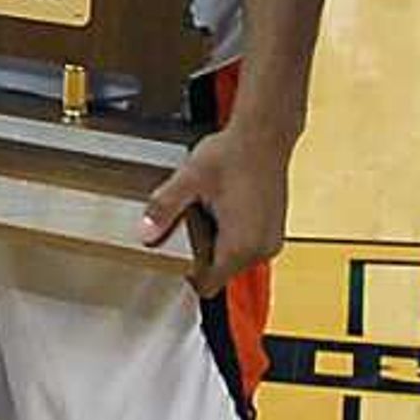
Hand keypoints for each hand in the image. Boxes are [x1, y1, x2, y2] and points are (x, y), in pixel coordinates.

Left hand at [139, 124, 285, 297]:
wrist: (265, 133)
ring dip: (217, 243)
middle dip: (201, 254)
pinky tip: (223, 207)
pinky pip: (246, 246)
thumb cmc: (232, 154)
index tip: (174, 254)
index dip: (187, 275)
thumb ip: (165, 208)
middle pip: (220, 273)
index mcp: (240, 245)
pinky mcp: (274, 230)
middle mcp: (260, 249)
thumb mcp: (190, 179)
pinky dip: (232, 234)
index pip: (208, 285)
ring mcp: (270, 240)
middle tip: (190, 221)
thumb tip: (145, 234)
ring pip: (233, 260)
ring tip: (208, 210)